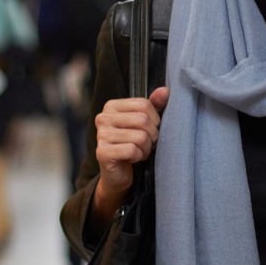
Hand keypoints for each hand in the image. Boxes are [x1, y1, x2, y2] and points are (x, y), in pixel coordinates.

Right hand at [93, 87, 168, 216]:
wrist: (119, 173)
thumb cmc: (132, 144)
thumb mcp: (144, 123)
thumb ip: (154, 106)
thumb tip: (165, 91)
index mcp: (112, 106)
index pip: (144, 104)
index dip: (155, 119)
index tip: (150, 130)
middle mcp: (103, 118)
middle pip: (143, 120)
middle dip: (152, 136)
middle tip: (146, 143)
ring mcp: (101, 135)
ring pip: (140, 137)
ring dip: (145, 148)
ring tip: (139, 151)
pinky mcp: (102, 152)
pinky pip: (132, 150)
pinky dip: (138, 157)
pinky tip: (132, 158)